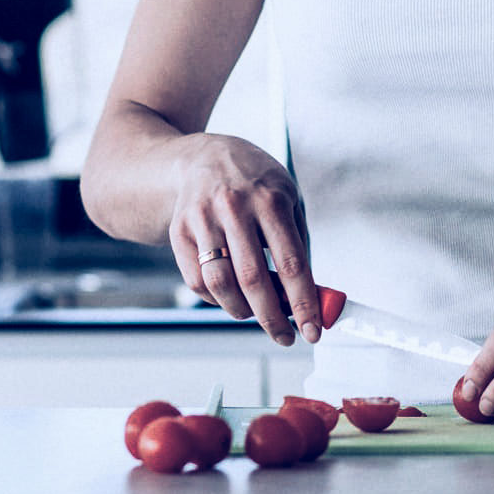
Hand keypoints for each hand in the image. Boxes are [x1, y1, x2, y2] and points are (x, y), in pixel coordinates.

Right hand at [166, 133, 321, 346]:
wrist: (204, 157)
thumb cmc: (255, 183)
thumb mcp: (288, 198)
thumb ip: (298, 243)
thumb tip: (311, 295)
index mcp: (270, 199)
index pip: (291, 262)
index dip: (303, 302)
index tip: (313, 330)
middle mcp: (234, 207)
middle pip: (253, 278)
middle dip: (272, 318)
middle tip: (285, 336)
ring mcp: (202, 218)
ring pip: (220, 284)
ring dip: (241, 311)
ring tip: (256, 314)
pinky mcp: (179, 231)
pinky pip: (196, 280)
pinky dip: (215, 299)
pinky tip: (230, 295)